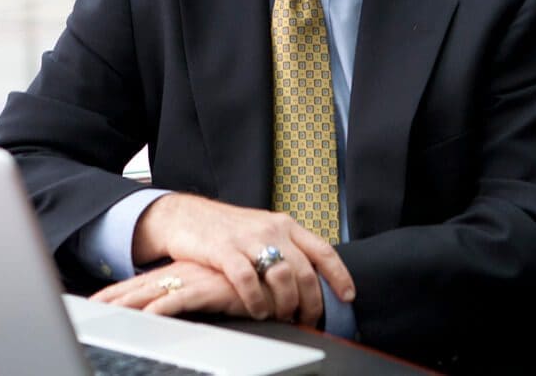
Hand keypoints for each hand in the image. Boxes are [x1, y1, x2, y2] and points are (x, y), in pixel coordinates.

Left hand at [90, 260, 260, 318]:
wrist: (274, 270)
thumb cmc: (248, 280)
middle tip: (89, 310)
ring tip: (107, 316)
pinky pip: (181, 300)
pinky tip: (147, 317)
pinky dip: (163, 309)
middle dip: (113, 300)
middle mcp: (183, 274)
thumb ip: (198, 293)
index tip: (93, 303)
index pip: (141, 283)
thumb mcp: (217, 286)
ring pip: (153, 293)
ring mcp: (193, 279)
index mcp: (181, 272)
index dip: (116, 293)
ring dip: (129, 305)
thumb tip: (180, 302)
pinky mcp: (209, 288)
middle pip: (139, 288)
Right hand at [132, 194, 353, 324]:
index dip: (339, 275)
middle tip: (308, 319)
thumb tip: (309, 279)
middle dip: (311, 301)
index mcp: (285, 225)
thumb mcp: (263, 230)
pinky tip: (258, 311)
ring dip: (286, 303)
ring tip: (283, 317)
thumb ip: (286, 248)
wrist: (187, 216)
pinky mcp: (224, 250)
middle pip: (304, 270)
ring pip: (281, 275)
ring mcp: (248, 238)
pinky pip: (247, 280)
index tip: (348, 295)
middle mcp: (271, 229)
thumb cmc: (227, 229)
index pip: (322, 250)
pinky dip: (257, 301)